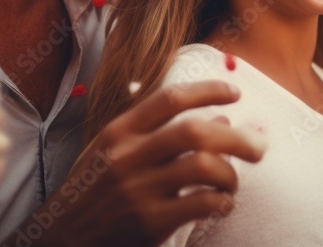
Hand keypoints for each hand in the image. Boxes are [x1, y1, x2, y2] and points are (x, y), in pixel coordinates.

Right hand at [30, 80, 265, 246]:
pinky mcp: (150, 223)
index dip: (208, 90)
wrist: (63, 237)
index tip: (235, 92)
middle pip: (194, 131)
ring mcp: (138, 190)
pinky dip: (221, 201)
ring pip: (203, 167)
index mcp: (119, 131)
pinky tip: (222, 204)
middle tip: (259, 146)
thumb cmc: (95, 190)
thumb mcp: (115, 151)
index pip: (170, 98)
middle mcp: (128, 156)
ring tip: (232, 182)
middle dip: (236, 136)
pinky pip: (202, 203)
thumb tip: (221, 117)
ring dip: (230, 174)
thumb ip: (160, 131)